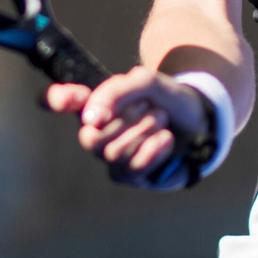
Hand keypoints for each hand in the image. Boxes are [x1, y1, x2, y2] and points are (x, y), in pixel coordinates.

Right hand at [44, 65, 208, 185]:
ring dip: (143, 131)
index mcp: (95, 103)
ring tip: (162, 119)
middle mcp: (97, 131)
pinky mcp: (130, 175)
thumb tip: (91, 117)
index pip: (57, 101)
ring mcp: (112, 156)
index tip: (76, 96)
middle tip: (150, 106)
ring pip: (112, 153)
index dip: (55, 99)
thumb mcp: (147, 82)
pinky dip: (152, 150)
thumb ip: (117, 91)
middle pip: (88, 137)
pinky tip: (166, 139)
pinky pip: (131, 169)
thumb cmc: (169, 99)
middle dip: (124, 120)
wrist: (202, 120)